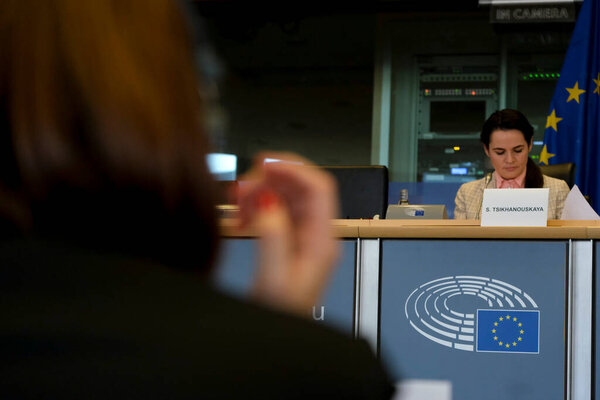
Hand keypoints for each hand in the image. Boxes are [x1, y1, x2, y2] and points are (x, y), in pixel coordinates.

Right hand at [237, 152, 339, 315]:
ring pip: (285, 196)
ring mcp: (303, 237)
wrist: (276, 338)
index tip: (264, 162)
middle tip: (242, 186)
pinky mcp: (288, 241)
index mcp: (322, 241)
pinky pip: (274, 210)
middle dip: (270, 179)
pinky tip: (239, 216)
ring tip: (236, 201)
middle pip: (300, 187)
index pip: (319, 187)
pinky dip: (255, 206)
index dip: (293, 168)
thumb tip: (268, 198)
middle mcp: (316, 235)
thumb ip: (272, 235)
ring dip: (259, 191)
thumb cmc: (282, 314)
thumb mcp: (273, 277)